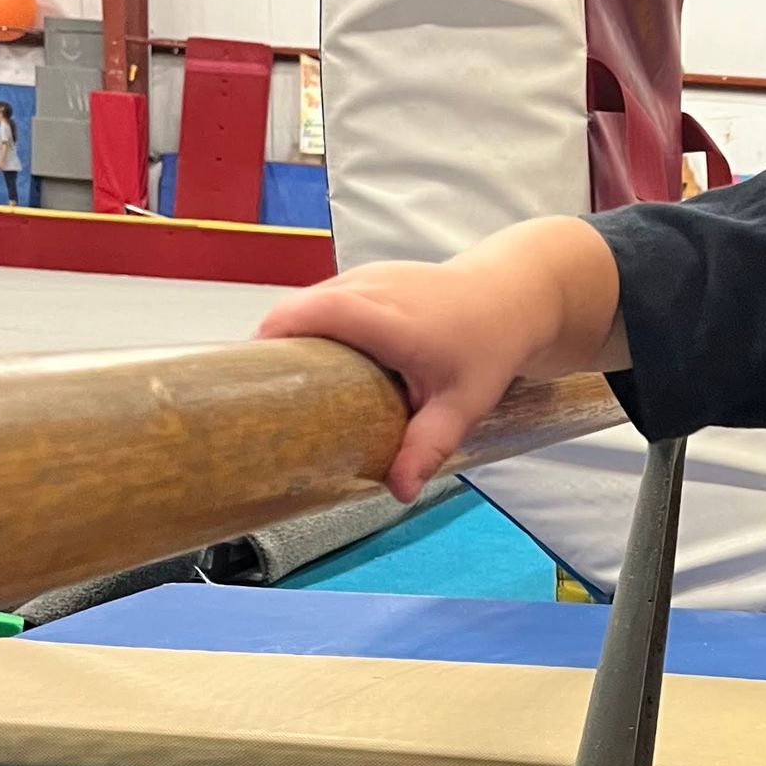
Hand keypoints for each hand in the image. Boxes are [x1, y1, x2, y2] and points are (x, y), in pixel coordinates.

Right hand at [256, 257, 546, 502]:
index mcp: (390, 319)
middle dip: (275, 343)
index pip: (318, 313)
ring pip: (310, 299)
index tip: (252, 369)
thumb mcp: (463, 404)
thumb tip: (400, 491)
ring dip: (292, 332)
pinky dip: (311, 322)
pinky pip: (325, 295)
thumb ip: (428, 445)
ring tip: (283, 381)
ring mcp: (369, 274)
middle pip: (302, 307)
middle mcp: (373, 287)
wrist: (512, 296)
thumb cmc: (488, 347)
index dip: (278, 334)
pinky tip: (313, 359)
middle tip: (264, 393)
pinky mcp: (368, 274)